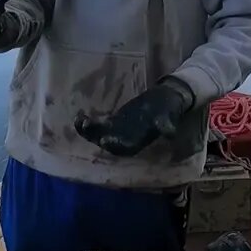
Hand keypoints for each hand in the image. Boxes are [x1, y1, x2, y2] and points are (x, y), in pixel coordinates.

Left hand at [75, 79, 194, 156]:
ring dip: (88, 131)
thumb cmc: (167, 110)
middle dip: (96, 136)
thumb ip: (167, 125)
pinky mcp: (112, 123)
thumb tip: (171, 133)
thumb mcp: (168, 117)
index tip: (104, 139)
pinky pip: (98, 127)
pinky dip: (88, 124)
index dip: (115, 144)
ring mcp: (118, 132)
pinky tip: (80, 114)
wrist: (163, 102)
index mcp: (139, 141)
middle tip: (86, 126)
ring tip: (80, 121)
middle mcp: (126, 140)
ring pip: (100, 136)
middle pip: (108, 143)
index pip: (125, 147)